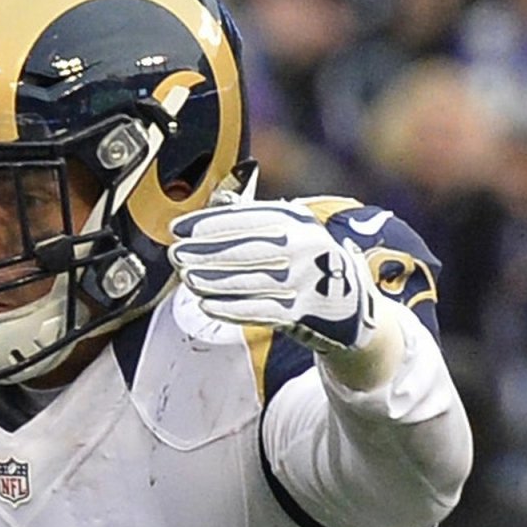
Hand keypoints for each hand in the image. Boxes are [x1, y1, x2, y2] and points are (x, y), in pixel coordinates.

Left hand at [169, 200, 377, 354]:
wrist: (350, 303)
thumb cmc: (306, 261)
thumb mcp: (290, 230)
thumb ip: (252, 221)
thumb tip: (203, 214)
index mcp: (299, 221)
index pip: (247, 218)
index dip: (208, 223)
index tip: (178, 229)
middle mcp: (306, 247)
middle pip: (246, 248)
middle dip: (204, 252)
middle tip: (176, 254)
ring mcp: (307, 280)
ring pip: (249, 280)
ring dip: (211, 280)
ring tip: (186, 277)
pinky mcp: (304, 312)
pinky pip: (260, 310)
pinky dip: (229, 307)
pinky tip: (206, 303)